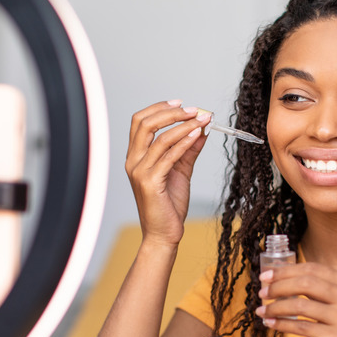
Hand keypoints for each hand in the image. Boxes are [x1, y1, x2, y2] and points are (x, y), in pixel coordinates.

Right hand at [125, 100, 210, 247]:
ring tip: (202, 119)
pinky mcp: (150, 183)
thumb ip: (189, 150)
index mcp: (136, 156)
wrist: (164, 234)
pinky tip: (197, 135)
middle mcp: (133, 162)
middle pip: (145, 124)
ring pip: (160, 138)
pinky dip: (184, 142)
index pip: (140, 121)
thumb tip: (202, 128)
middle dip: (171, 112)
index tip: (181, 103)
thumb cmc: (169, 205)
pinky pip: (169, 156)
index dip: (159, 108)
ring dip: (183, 125)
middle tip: (194, 109)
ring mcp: (139, 172)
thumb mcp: (181, 171)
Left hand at [255, 263, 336, 336]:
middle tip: (262, 292)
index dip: (286, 270)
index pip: (312, 269)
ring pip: (300, 306)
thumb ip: (324, 289)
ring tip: (262, 311)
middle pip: (304, 283)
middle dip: (278, 286)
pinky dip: (282, 325)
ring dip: (275, 307)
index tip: (266, 275)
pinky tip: (271, 324)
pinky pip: (302, 328)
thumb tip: (285, 278)